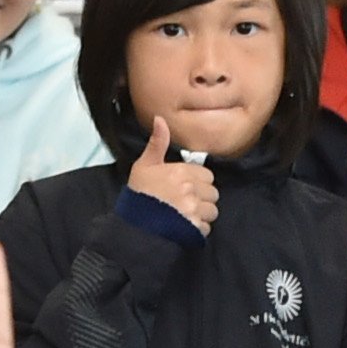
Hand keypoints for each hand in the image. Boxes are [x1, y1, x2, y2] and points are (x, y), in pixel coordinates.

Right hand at [124, 116, 219, 234]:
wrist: (133, 224)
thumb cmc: (139, 194)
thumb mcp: (144, 165)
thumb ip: (157, 143)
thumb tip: (160, 119)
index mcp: (182, 172)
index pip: (207, 176)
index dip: (198, 182)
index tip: (186, 187)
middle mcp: (191, 190)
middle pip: (212, 193)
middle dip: (203, 198)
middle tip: (186, 202)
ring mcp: (193, 210)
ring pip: (211, 211)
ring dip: (202, 214)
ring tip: (186, 215)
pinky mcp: (194, 228)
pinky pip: (206, 228)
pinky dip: (198, 229)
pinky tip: (185, 226)